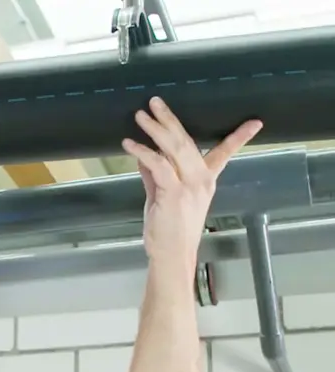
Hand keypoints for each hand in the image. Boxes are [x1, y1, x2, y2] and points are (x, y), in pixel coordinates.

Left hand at [122, 97, 262, 269]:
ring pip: (173, 148)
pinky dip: (142, 152)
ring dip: (155, 129)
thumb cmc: (168, 231)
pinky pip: (158, 164)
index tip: (255, 122)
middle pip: (187, 141)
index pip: (224, 153)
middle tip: (155, 102)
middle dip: (170, 119)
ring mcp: (188, 185)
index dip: (239, 137)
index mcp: (205, 181)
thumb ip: (155, 176)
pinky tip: (130, 144)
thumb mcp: (162, 197)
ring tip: (141, 115)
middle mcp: (200, 180)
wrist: (172, 255)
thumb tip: (146, 156)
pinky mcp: (173, 192)